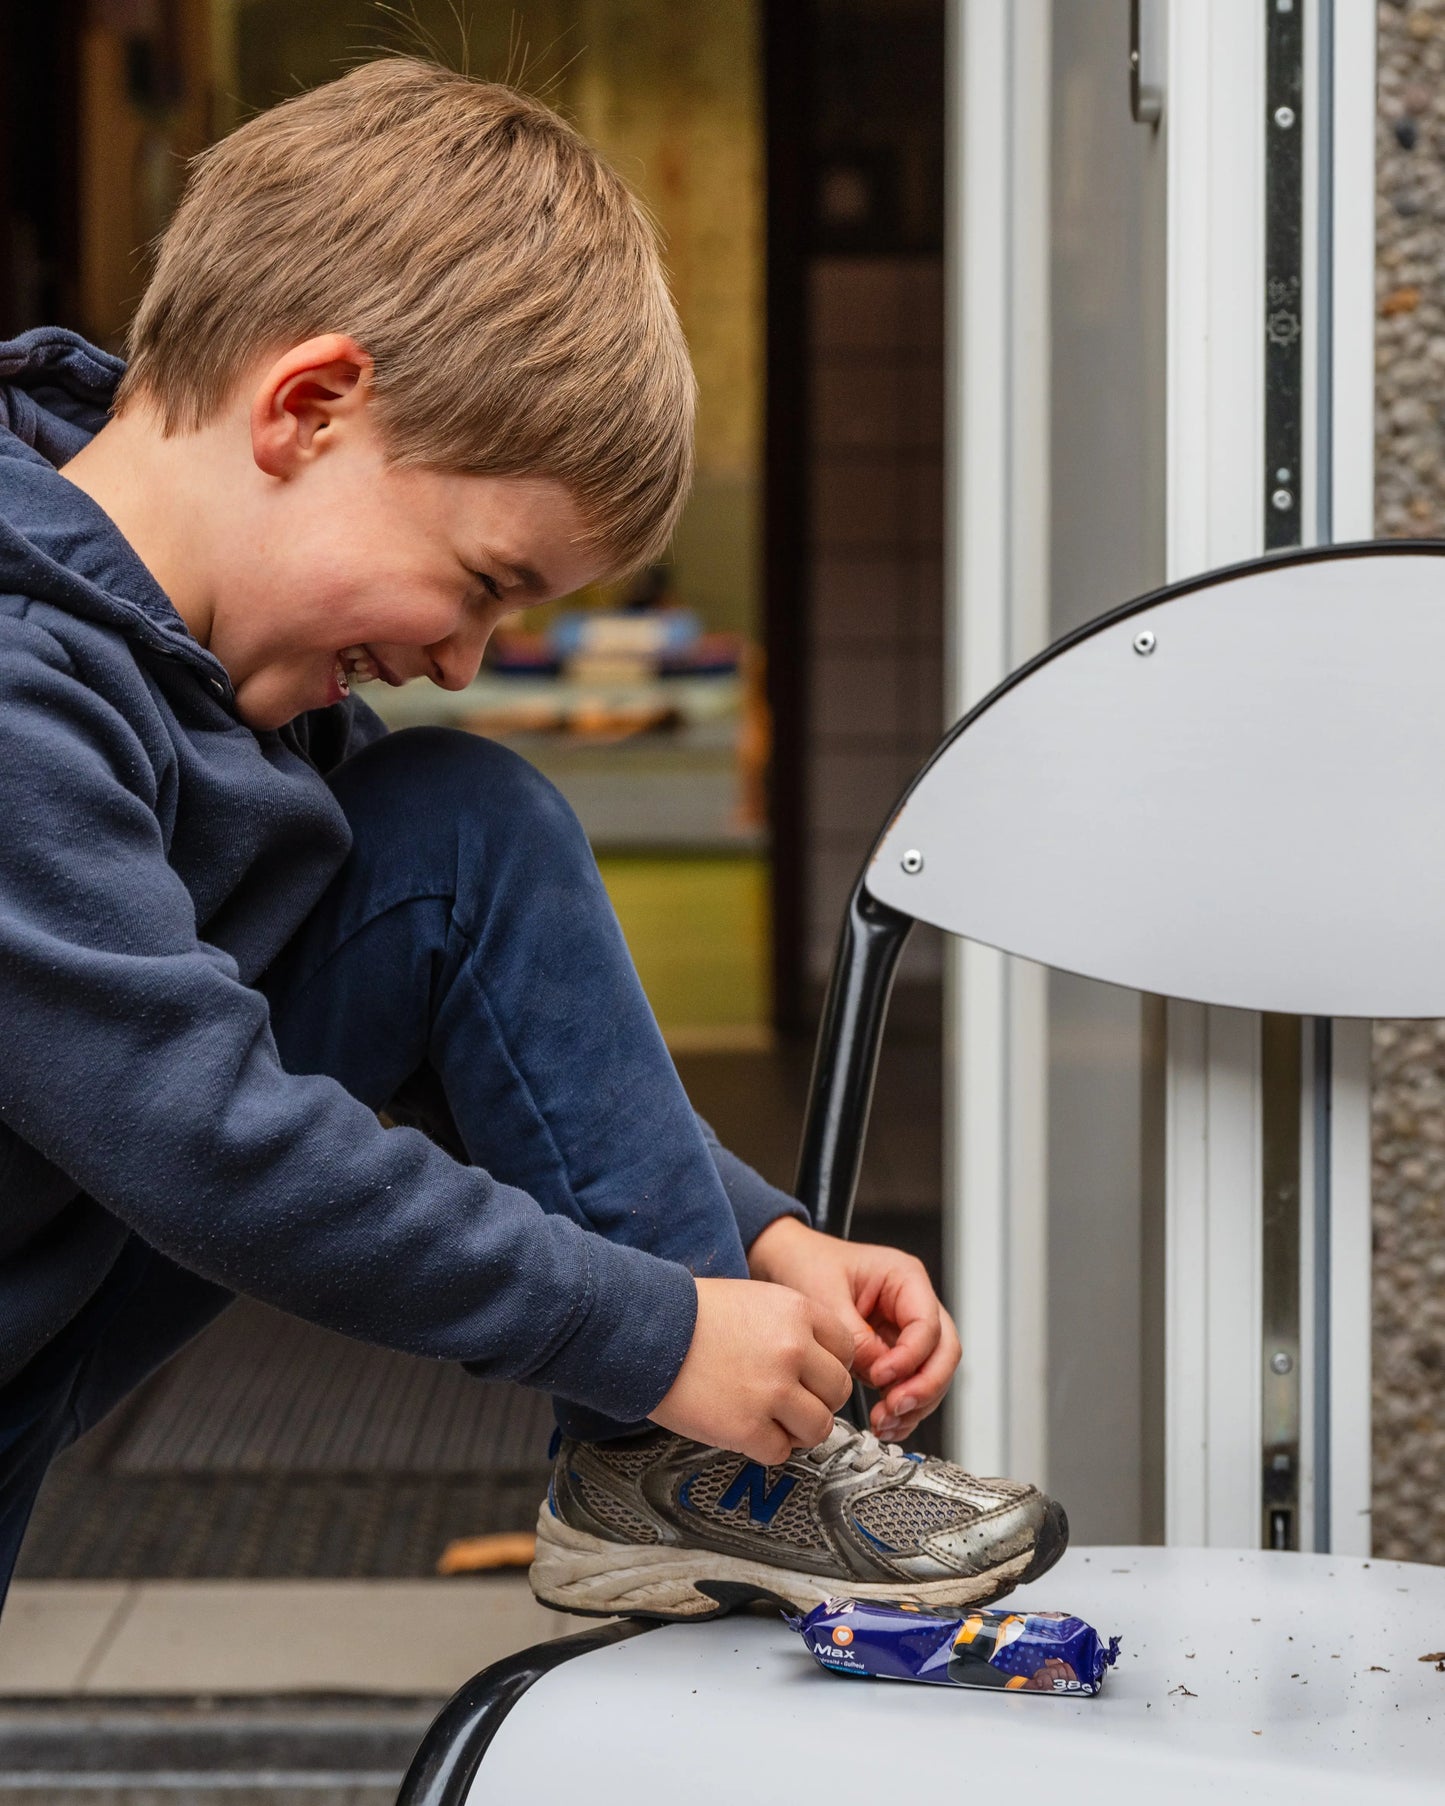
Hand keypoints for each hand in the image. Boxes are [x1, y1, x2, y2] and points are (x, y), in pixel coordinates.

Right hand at [650, 1277, 854, 1464]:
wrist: (644, 1330)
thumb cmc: (689, 1313)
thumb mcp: (755, 1298)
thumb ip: (791, 1327)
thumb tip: (816, 1361)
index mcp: (798, 1312)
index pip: (845, 1349)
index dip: (829, 1365)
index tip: (812, 1375)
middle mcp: (793, 1350)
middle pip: (838, 1391)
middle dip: (818, 1400)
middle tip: (793, 1402)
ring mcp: (773, 1391)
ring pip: (818, 1427)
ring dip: (798, 1430)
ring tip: (772, 1421)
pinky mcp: (748, 1428)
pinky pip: (780, 1452)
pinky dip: (766, 1447)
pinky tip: (746, 1430)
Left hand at [746, 1217, 959, 1442]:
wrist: (785, 1262)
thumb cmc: (806, 1263)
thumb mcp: (826, 1296)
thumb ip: (855, 1337)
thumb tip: (878, 1373)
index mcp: (904, 1277)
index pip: (928, 1325)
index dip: (910, 1357)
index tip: (880, 1376)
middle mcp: (912, 1303)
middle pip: (943, 1352)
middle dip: (924, 1386)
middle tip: (895, 1407)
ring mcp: (904, 1329)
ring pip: (931, 1373)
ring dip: (914, 1403)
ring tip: (884, 1421)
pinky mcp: (891, 1352)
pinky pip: (909, 1383)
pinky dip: (902, 1407)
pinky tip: (884, 1423)